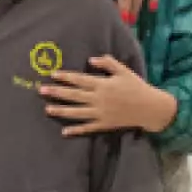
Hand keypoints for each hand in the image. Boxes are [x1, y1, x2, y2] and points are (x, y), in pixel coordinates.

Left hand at [42, 55, 176, 136]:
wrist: (150, 108)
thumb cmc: (136, 86)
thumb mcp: (124, 70)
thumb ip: (108, 63)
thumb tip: (90, 59)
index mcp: (103, 85)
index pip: (80, 80)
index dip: (66, 76)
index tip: (53, 74)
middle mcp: (99, 99)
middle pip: (74, 95)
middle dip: (57, 92)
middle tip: (41, 90)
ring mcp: (101, 113)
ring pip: (77, 112)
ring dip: (61, 111)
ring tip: (47, 109)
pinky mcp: (104, 124)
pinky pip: (88, 128)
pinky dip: (76, 130)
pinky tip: (64, 132)